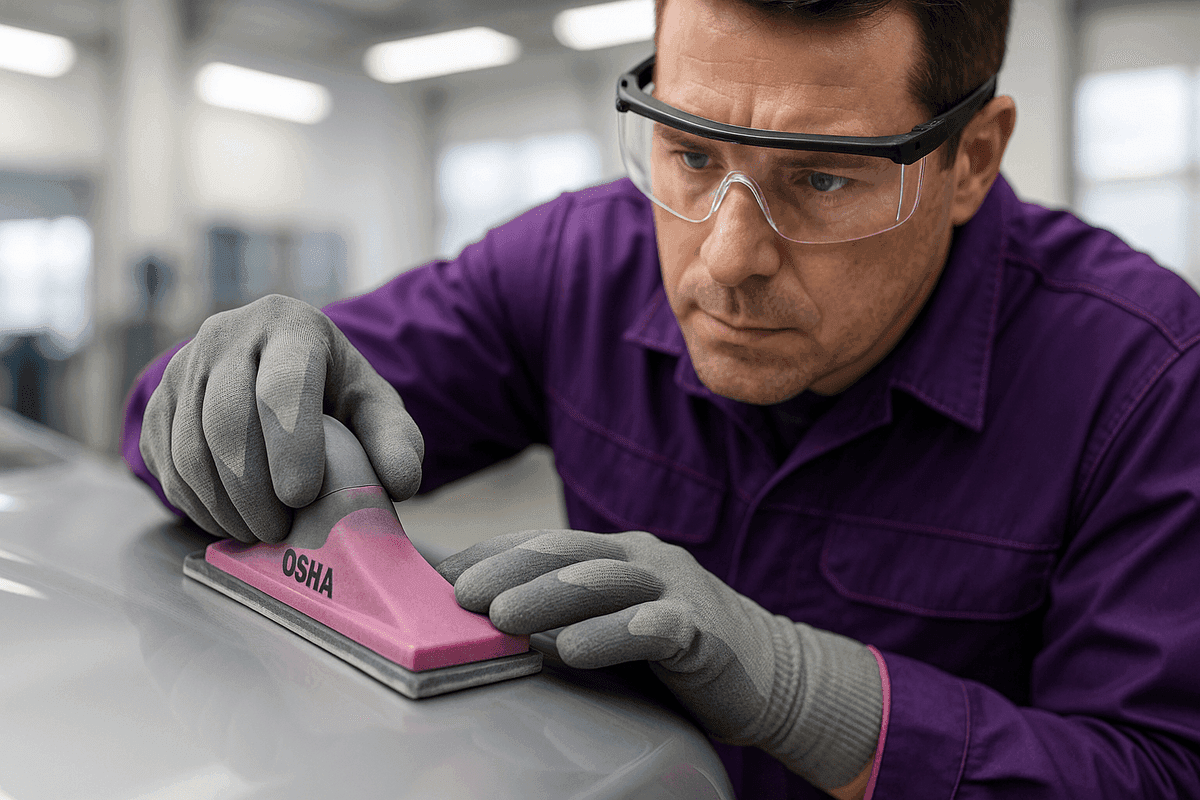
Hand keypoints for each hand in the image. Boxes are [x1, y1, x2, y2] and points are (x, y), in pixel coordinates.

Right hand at [140, 294, 422, 541]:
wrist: (275, 372)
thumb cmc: (331, 392)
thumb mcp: (373, 406)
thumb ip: (395, 440)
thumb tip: (399, 484)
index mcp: (290, 327)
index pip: (281, 384)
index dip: (290, 444)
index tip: (301, 497)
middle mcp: (227, 336)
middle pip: (226, 420)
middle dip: (252, 488)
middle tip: (279, 531)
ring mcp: (184, 366)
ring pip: (189, 446)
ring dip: (222, 503)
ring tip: (258, 533)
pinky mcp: (158, 401)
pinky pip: (164, 462)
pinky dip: (195, 503)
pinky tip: (228, 521)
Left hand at [436, 529, 881, 791]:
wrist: (775, 676)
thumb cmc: (677, 653)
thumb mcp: (615, 625)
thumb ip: (564, 619)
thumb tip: (484, 627)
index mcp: (616, 553)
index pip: (543, 543)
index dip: (490, 553)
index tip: (436, 572)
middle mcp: (643, 559)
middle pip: (567, 551)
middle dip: (508, 568)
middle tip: (457, 593)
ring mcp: (675, 589)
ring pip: (603, 581)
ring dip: (548, 596)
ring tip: (500, 617)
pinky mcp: (702, 630)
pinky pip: (654, 628)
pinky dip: (613, 635)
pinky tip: (575, 650)